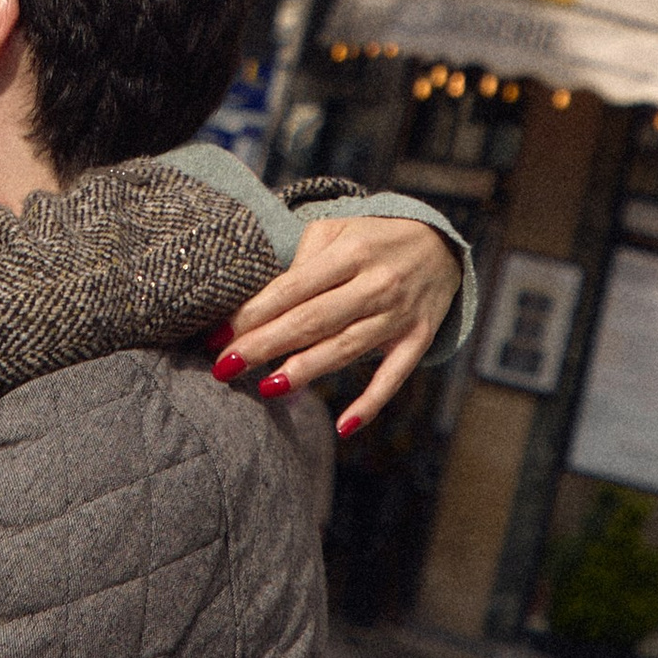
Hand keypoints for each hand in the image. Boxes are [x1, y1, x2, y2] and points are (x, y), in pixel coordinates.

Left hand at [210, 211, 461, 438]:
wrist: (440, 244)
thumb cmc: (371, 239)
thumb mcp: (335, 231)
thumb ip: (301, 263)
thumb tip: (262, 306)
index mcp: (349, 253)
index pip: (292, 288)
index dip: (253, 314)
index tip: (217, 336)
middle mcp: (375, 284)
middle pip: (312, 321)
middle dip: (265, 346)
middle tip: (225, 366)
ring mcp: (399, 315)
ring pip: (346, 349)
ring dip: (305, 371)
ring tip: (266, 388)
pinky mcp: (418, 340)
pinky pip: (393, 377)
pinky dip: (370, 403)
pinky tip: (343, 426)